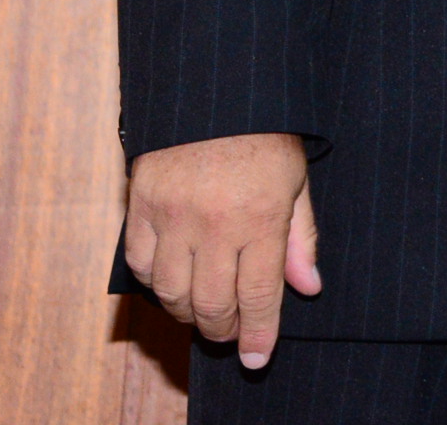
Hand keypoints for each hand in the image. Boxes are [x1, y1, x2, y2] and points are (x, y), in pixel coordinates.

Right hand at [123, 131, 319, 366]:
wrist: (216, 87)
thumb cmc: (265, 133)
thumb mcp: (297, 179)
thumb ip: (300, 237)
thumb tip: (307, 288)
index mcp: (259, 216)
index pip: (259, 294)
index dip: (259, 333)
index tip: (257, 358)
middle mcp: (213, 222)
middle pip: (213, 303)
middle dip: (224, 329)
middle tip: (232, 333)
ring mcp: (171, 215)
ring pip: (172, 292)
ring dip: (189, 311)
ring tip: (206, 310)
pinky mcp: (140, 204)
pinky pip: (140, 263)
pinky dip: (155, 282)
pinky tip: (173, 281)